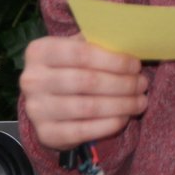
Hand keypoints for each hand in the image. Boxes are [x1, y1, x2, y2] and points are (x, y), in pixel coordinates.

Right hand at [20, 35, 148, 149]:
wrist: (45, 104)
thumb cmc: (69, 69)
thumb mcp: (75, 49)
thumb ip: (97, 43)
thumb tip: (129, 41)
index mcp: (39, 51)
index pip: (82, 54)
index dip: (114, 60)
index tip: (136, 65)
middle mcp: (32, 80)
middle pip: (88, 81)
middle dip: (122, 83)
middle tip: (142, 84)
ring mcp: (36, 109)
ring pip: (89, 107)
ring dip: (122, 104)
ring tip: (140, 101)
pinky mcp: (46, 133)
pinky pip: (84, 131)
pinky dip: (109, 124)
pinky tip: (125, 117)